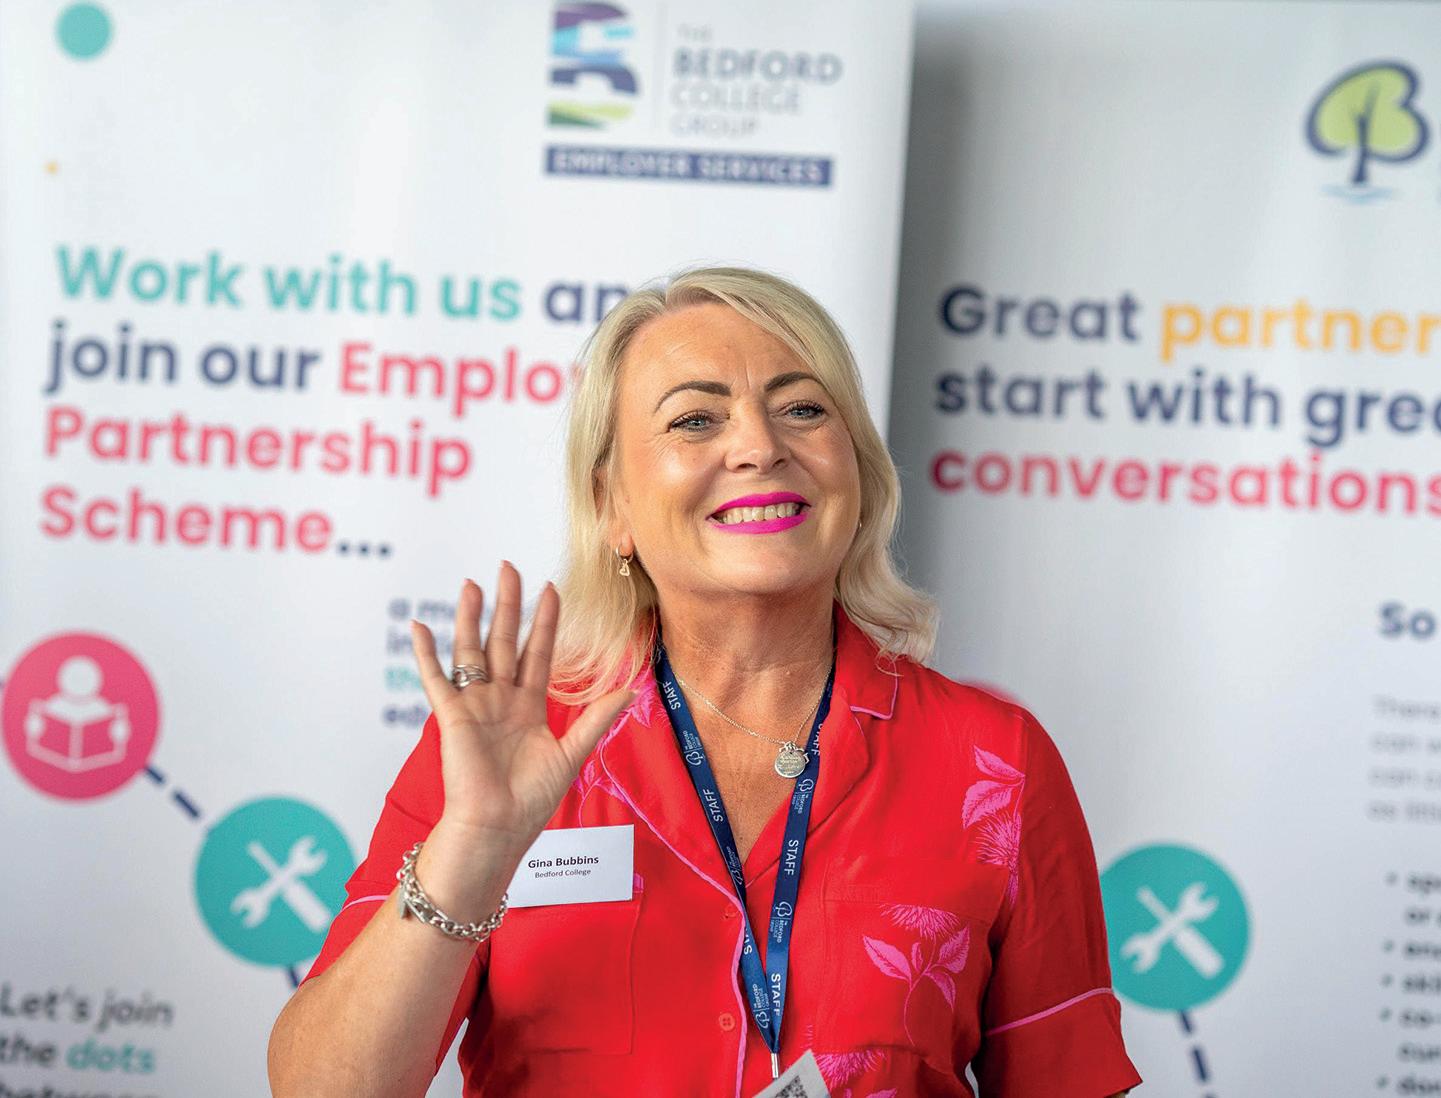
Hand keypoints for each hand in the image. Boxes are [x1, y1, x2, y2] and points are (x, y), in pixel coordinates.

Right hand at [409, 562, 634, 861]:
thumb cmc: (530, 801)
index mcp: (528, 707)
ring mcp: (475, 706)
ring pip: (472, 650)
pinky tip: (420, 626)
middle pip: (504, 641)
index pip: (538, 653)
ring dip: (470, 617)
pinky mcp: (453, 717)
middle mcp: (500, 700)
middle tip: (508, 567)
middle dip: (508, 604)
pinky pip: (437, 680)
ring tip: (471, 583)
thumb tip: (628, 689)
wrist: (499, 829)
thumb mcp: (571, 754)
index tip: (550, 588)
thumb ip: (595, 718)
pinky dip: (426, 654)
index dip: (544, 621)